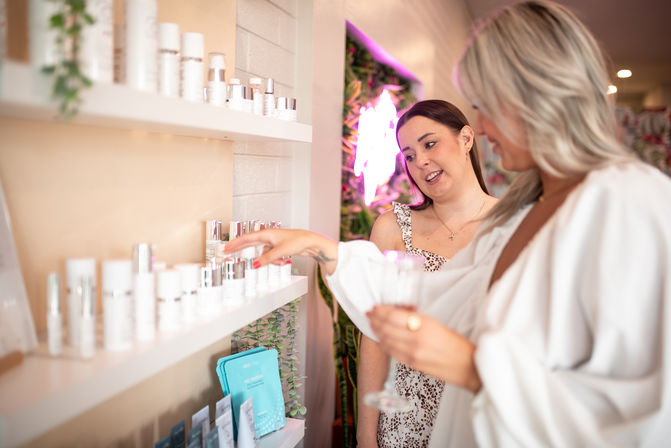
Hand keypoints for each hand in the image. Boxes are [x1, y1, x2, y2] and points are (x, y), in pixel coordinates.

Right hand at [223, 229, 339, 274]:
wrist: (311, 242)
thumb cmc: (298, 241)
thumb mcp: (281, 251)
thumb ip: (267, 259)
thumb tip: (255, 265)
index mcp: (266, 234)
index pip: (246, 239)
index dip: (235, 244)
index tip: (225, 248)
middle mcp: (268, 237)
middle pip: (250, 244)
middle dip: (240, 249)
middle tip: (227, 253)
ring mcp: (272, 243)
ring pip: (264, 255)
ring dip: (270, 261)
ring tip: (282, 260)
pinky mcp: (278, 248)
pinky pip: (271, 257)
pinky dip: (276, 261)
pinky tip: (284, 260)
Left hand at [367, 305, 481, 392]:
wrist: (468, 367)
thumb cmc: (456, 344)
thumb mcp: (437, 324)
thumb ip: (416, 320)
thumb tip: (398, 313)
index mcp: (424, 325)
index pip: (393, 316)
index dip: (381, 311)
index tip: (375, 307)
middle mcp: (416, 339)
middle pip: (386, 327)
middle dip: (375, 320)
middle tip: (370, 314)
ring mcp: (413, 354)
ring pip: (386, 340)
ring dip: (377, 332)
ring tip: (373, 325)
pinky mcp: (412, 365)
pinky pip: (392, 352)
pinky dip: (384, 344)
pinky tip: (382, 339)